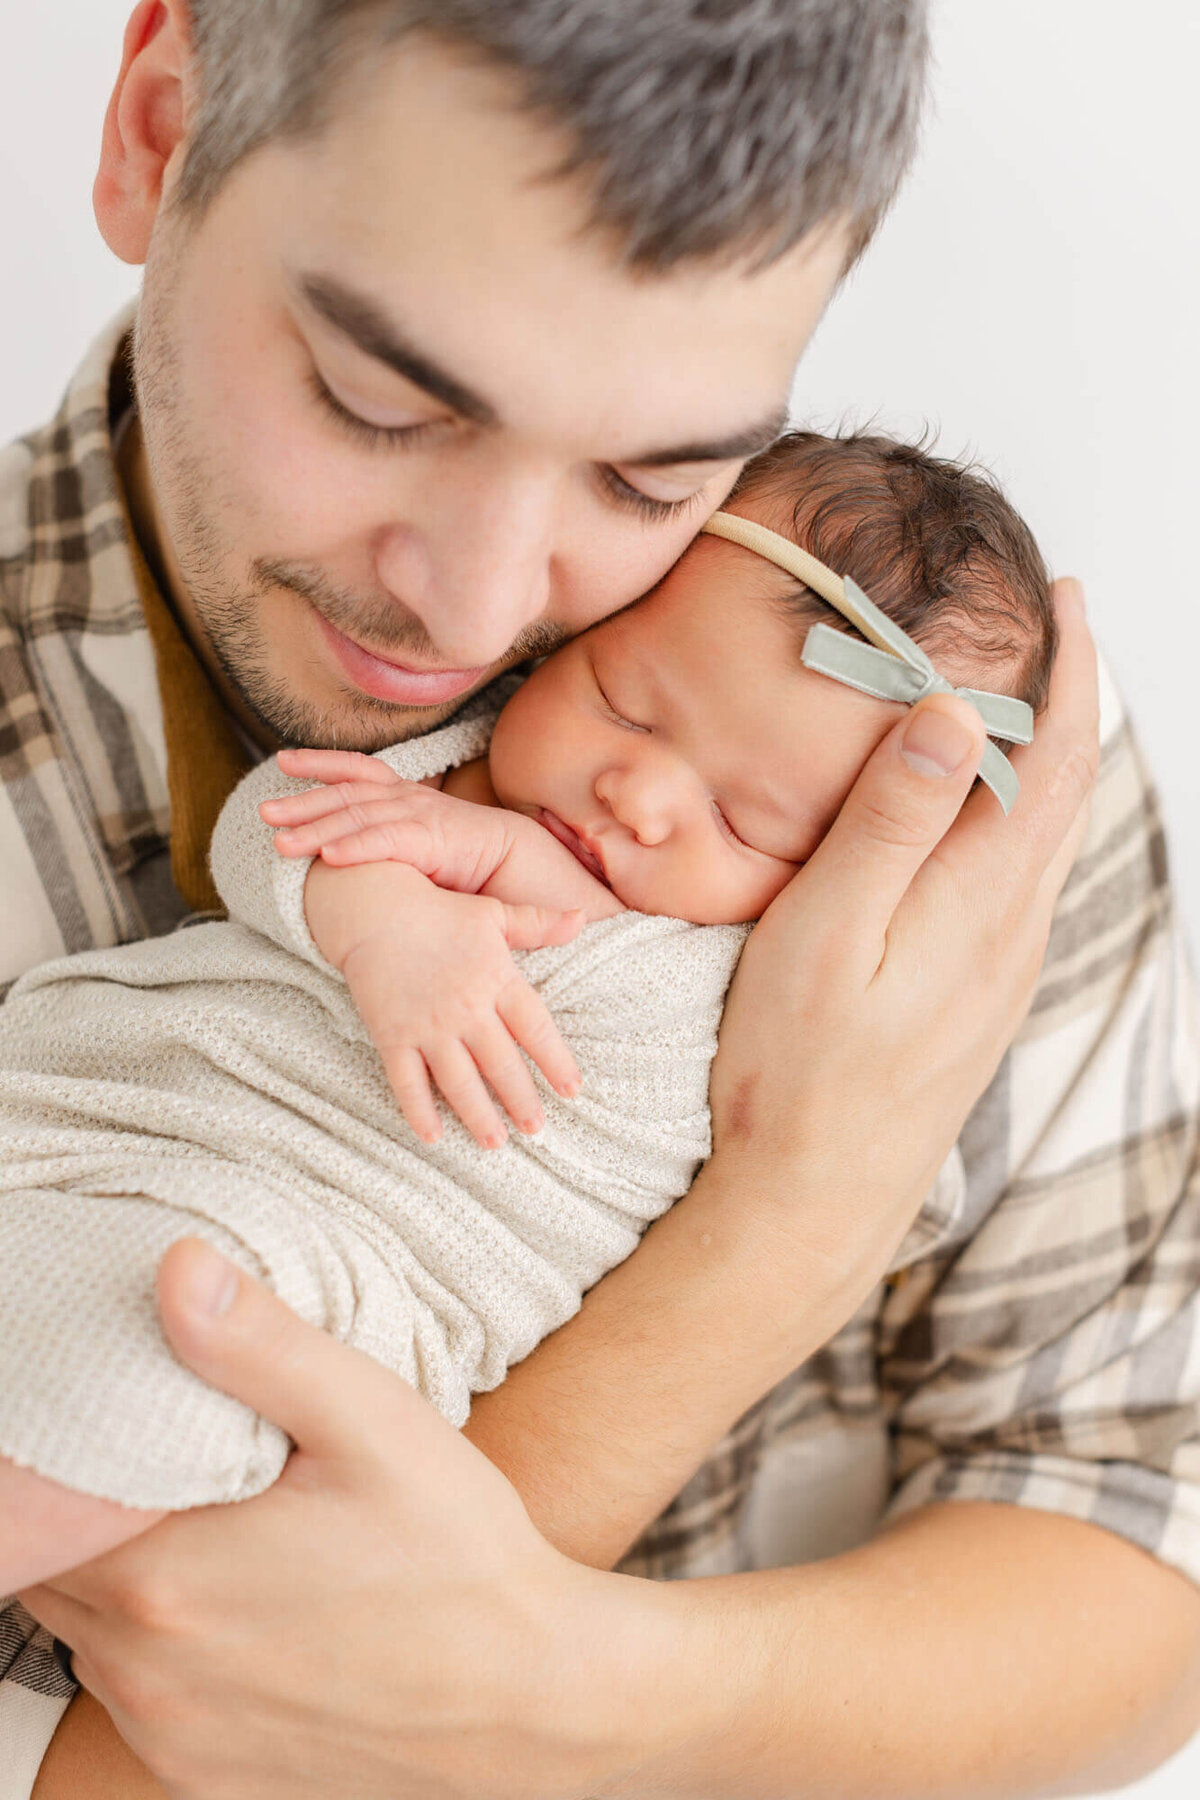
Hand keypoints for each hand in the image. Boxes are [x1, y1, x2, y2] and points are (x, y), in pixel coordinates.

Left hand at [20, 1240, 676, 1799]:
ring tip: (223, 1527)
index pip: (51, 1501)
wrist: (532, 1698)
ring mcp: (169, 1735)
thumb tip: (177, 1269)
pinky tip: (243, 1606)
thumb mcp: (371, 1422)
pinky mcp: (199, 1778)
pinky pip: (139, 1699)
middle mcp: (144, 1671)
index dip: (82, 1452)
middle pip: (63, 1565)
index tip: (148, 1418)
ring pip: (91, 1634)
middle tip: (191, 1463)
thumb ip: (261, 1344)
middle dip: (104, 1509)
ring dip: (130, 1580)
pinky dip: (164, 1649)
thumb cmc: (459, 1556)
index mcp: (164, 1575)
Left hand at [262, 749, 514, 891]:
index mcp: (404, 797)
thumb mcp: (419, 845)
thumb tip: (345, 855)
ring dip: (315, 829)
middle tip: (264, 812)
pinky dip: (355, 847)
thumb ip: (387, 843)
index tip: (284, 761)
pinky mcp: (433, 840)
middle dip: (302, 801)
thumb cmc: (469, 860)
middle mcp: (408, 800)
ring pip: (358, 818)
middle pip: (346, 795)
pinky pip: (386, 841)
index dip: (321, 763)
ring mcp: (420, 816)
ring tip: (279, 843)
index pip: (357, 772)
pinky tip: (327, 856)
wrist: (522, 863)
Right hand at [304, 859, 582, 1146]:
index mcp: (496, 979)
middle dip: (521, 1100)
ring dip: (478, 1115)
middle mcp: (466, 1008)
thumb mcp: (493, 913)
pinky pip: (407, 1082)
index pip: (535, 1028)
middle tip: (536, 1129)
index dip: (556, 1061)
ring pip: (459, 1082)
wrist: (373, 908)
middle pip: (501, 1064)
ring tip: (495, 1143)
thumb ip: (538, 924)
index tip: (572, 1090)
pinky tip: (433, 1137)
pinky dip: (419, 1111)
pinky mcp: (393, 1036)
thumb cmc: (439, 912)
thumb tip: (582, 920)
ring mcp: (428, 1026)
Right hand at [705, 579, 1097, 1328]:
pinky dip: (1015, 818)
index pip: (1054, 757)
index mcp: (982, 900)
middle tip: (1047, 629)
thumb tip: (951, 715)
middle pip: (1065, 791)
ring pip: (1045, 839)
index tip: (1064, 600)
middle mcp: (1013, 931)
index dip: (1069, 671)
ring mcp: (1001, 970)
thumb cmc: (799, 1070)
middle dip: (1066, 700)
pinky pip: (1018, 883)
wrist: (815, 1197)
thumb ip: (890, 823)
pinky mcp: (979, 998)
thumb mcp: (825, 932)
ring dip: (1044, 759)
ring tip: (1014, 702)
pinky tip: (975, 818)